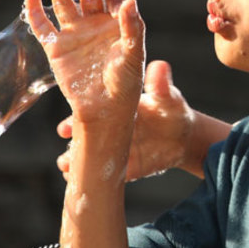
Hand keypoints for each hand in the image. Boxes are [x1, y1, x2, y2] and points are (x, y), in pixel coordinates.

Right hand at [23, 0, 145, 126]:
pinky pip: (41, 24)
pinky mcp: (56, 46)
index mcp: (117, 23)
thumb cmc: (125, 84)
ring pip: (64, 1)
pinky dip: (34, 9)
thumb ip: (133, 29)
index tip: (116, 5)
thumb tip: (130, 2)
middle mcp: (95, 23)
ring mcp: (74, 33)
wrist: (104, 110)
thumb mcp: (133, 55)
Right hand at [56, 60, 201, 179]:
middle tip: (65, 152)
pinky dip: (90, 176)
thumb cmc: (172, 109)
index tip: (66, 128)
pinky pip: (103, 172)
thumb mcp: (167, 96)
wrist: (183, 137)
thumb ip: (160, 85)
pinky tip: (79, 181)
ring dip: (75, 161)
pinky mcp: (122, 166)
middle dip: (72, 141)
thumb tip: (160, 66)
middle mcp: (108, 127)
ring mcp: (113, 147)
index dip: (76, 118)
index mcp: (114, 107)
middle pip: (84, 134)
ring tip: (67, 168)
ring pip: (88, 154)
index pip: (90, 110)